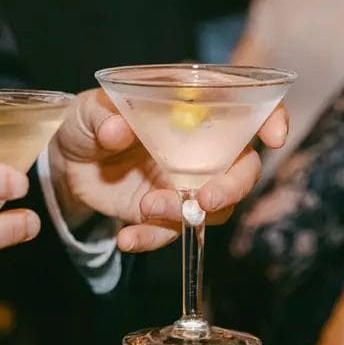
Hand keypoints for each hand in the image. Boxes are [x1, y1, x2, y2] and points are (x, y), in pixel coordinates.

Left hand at [48, 88, 288, 251]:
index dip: (270, 117)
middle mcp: (202, 146)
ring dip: (186, 215)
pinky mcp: (167, 212)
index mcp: (193, 105)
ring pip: (214, 207)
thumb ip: (102, 116)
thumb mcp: (88, 110)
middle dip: (234, 186)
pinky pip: (172, 232)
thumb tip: (117, 129)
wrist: (70, 162)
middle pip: (242, 167)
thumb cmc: (89, 121)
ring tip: (146, 209)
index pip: (248, 105)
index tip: (273, 136)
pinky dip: (152, 239)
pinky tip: (127, 238)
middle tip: (205, 199)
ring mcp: (187, 182)